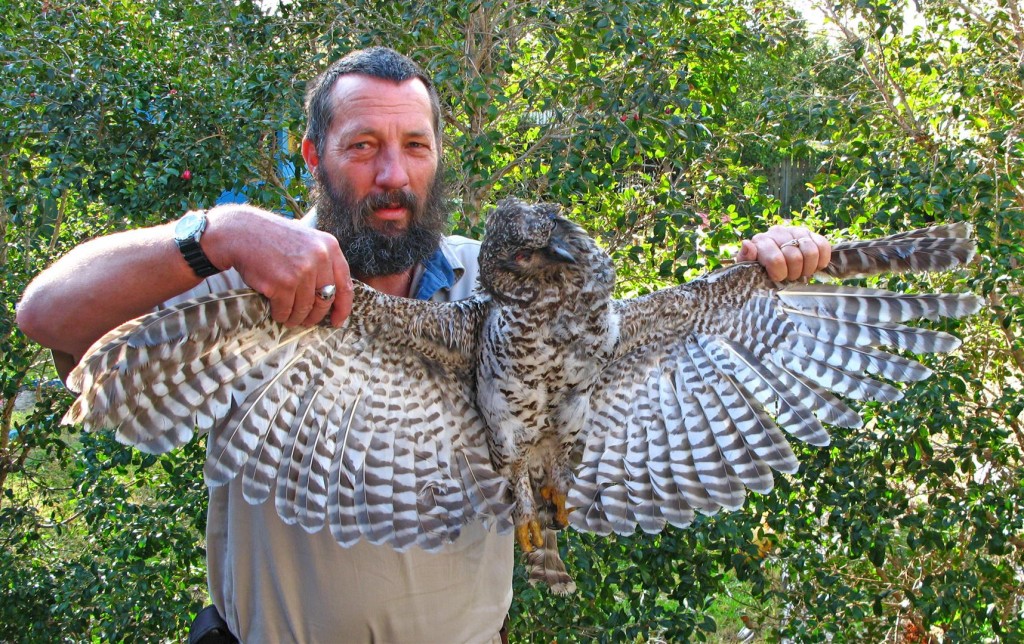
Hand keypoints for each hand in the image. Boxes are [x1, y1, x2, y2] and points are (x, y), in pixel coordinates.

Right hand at [205, 206, 353, 326]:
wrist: (241, 232)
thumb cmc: (273, 238)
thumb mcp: (307, 240)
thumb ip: (323, 262)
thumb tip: (332, 295)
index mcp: (329, 247)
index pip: (344, 285)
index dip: (343, 307)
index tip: (338, 320)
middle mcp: (319, 258)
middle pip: (325, 300)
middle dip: (316, 315)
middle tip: (308, 321)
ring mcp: (301, 271)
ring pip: (305, 308)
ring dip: (297, 318)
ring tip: (291, 318)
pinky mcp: (282, 284)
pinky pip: (286, 310)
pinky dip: (282, 315)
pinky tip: (278, 312)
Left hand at [737, 224, 830, 281]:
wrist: (772, 261)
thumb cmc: (760, 267)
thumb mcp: (748, 267)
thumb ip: (746, 258)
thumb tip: (747, 244)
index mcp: (761, 241)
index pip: (776, 260)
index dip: (780, 274)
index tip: (778, 278)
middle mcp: (778, 232)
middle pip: (795, 258)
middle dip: (794, 273)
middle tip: (790, 277)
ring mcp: (796, 230)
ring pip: (811, 251)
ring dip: (808, 268)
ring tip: (801, 272)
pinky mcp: (811, 233)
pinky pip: (823, 246)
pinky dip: (821, 260)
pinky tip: (813, 266)